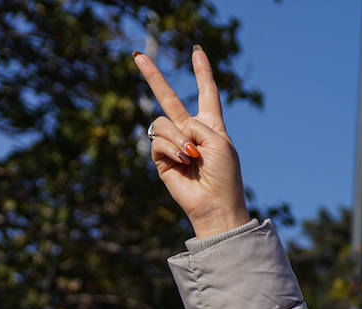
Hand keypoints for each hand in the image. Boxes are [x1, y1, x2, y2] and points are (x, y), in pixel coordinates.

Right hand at [133, 46, 249, 239]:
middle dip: (153, 77)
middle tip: (138, 56)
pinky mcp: (160, 157)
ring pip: (163, 123)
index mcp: (211, 126)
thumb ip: (196, 125)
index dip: (202, 72)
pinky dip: (171, 149)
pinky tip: (183, 162)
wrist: (214, 204)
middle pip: (169, 98)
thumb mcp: (218, 141)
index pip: (207, 93)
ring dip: (178, 138)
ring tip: (192, 157)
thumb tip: (172, 130)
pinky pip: (158, 140)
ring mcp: (173, 144)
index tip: (197, 51)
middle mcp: (190, 131)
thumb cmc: (224, 175)